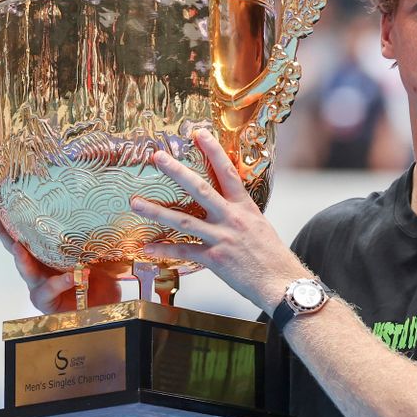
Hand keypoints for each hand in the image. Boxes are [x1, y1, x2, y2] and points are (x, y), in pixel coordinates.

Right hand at [0, 206, 119, 312]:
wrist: (107, 305)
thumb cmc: (100, 278)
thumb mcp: (97, 253)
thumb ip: (91, 238)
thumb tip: (96, 208)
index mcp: (45, 252)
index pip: (25, 232)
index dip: (10, 217)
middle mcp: (38, 267)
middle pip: (14, 247)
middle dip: (2, 231)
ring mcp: (40, 286)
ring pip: (26, 271)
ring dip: (21, 259)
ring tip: (18, 247)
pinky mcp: (46, 303)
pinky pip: (49, 291)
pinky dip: (60, 283)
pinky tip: (70, 277)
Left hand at [129, 129, 310, 313]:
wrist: (281, 282)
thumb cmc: (272, 256)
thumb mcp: (259, 226)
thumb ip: (240, 213)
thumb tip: (227, 204)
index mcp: (245, 207)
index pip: (227, 172)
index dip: (213, 150)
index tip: (199, 133)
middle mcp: (232, 218)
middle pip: (200, 189)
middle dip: (177, 171)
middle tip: (158, 157)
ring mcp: (221, 238)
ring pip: (183, 220)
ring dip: (157, 211)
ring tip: (136, 202)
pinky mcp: (214, 259)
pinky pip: (183, 252)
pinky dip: (164, 249)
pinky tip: (147, 247)